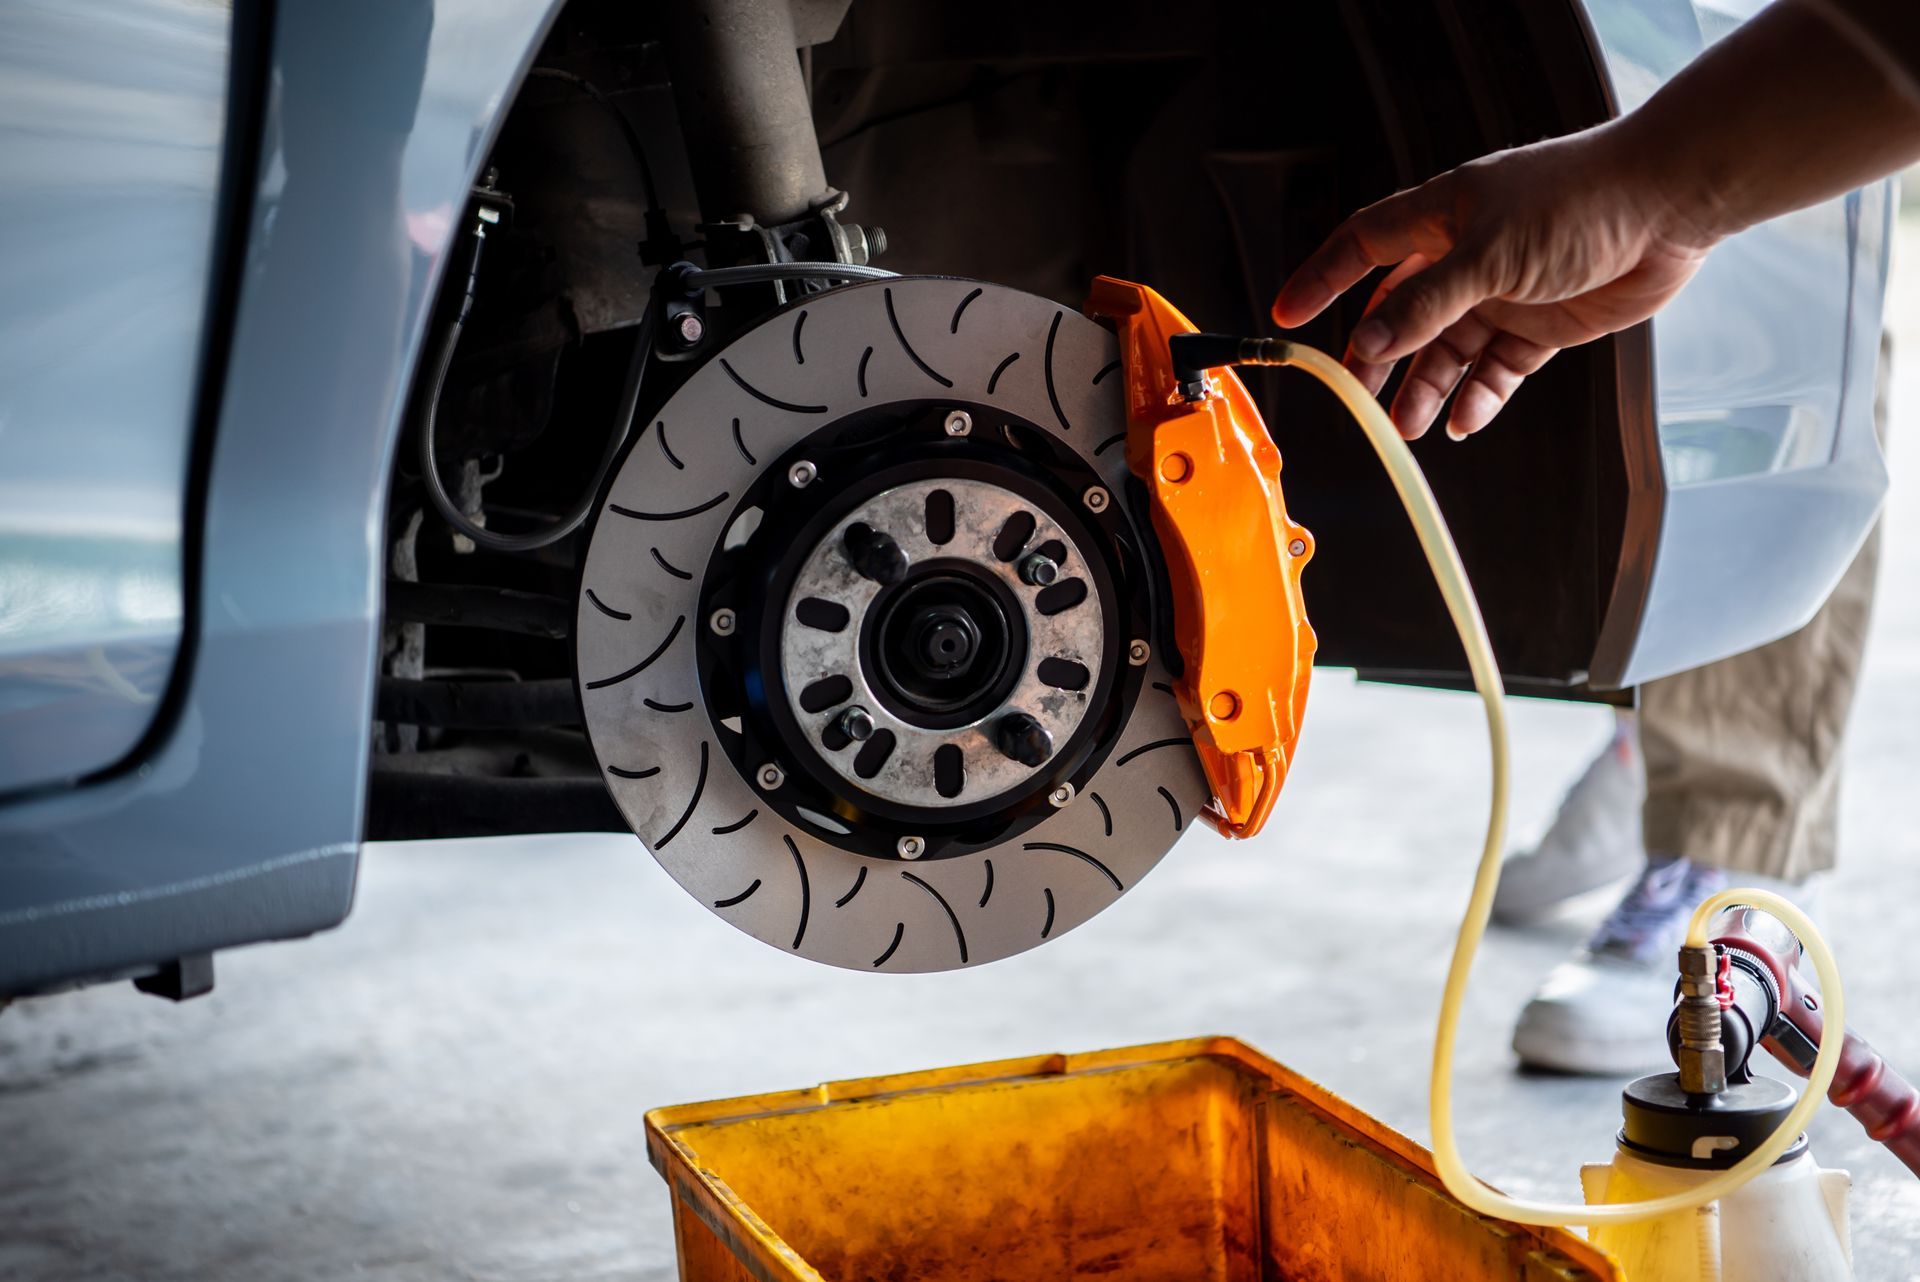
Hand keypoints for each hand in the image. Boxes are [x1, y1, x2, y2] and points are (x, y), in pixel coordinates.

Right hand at [1271, 125, 1721, 439]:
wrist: (1670, 206)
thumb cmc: (1581, 201)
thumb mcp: (1488, 255)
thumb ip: (1425, 304)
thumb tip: (1370, 342)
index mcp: (1442, 217)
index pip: (1362, 247)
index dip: (1322, 279)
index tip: (1288, 316)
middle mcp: (1466, 255)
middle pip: (1402, 312)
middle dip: (1377, 355)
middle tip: (1358, 393)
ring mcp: (1503, 292)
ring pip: (1446, 350)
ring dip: (1426, 386)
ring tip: (1411, 424)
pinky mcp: (1541, 325)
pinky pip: (1496, 370)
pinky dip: (1479, 396)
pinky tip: (1465, 419)